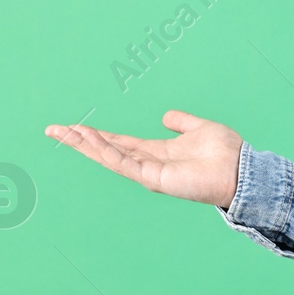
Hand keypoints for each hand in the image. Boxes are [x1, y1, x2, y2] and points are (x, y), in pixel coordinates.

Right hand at [44, 110, 242, 207]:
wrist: (241, 170)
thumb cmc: (225, 153)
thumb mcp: (199, 128)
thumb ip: (182, 122)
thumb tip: (166, 116)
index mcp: (156, 152)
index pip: (118, 142)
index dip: (96, 135)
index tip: (72, 127)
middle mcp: (148, 164)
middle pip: (106, 150)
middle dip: (79, 141)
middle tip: (52, 130)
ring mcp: (149, 172)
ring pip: (109, 157)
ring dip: (85, 144)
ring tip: (63, 132)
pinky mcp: (153, 178)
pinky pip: (123, 163)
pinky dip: (106, 151)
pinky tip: (89, 139)